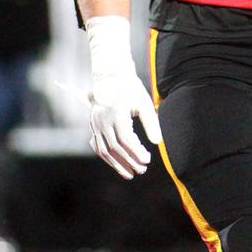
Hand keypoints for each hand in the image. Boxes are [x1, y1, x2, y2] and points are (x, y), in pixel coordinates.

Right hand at [86, 15, 161, 179]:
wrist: (111, 77)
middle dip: (129, 161)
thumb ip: (151, 122)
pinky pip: (97, 146)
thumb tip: (158, 142)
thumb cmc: (130, 88)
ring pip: (104, 150)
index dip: (136, 152)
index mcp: (116, 113)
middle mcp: (103, 120)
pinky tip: (116, 164)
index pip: (126, 139)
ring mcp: (95, 124)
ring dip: (117, 165)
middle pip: (116, 148)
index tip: (147, 160)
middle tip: (142, 170)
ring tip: (131, 174)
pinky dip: (106, 157)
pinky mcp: (93, 126)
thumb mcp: (144, 102)